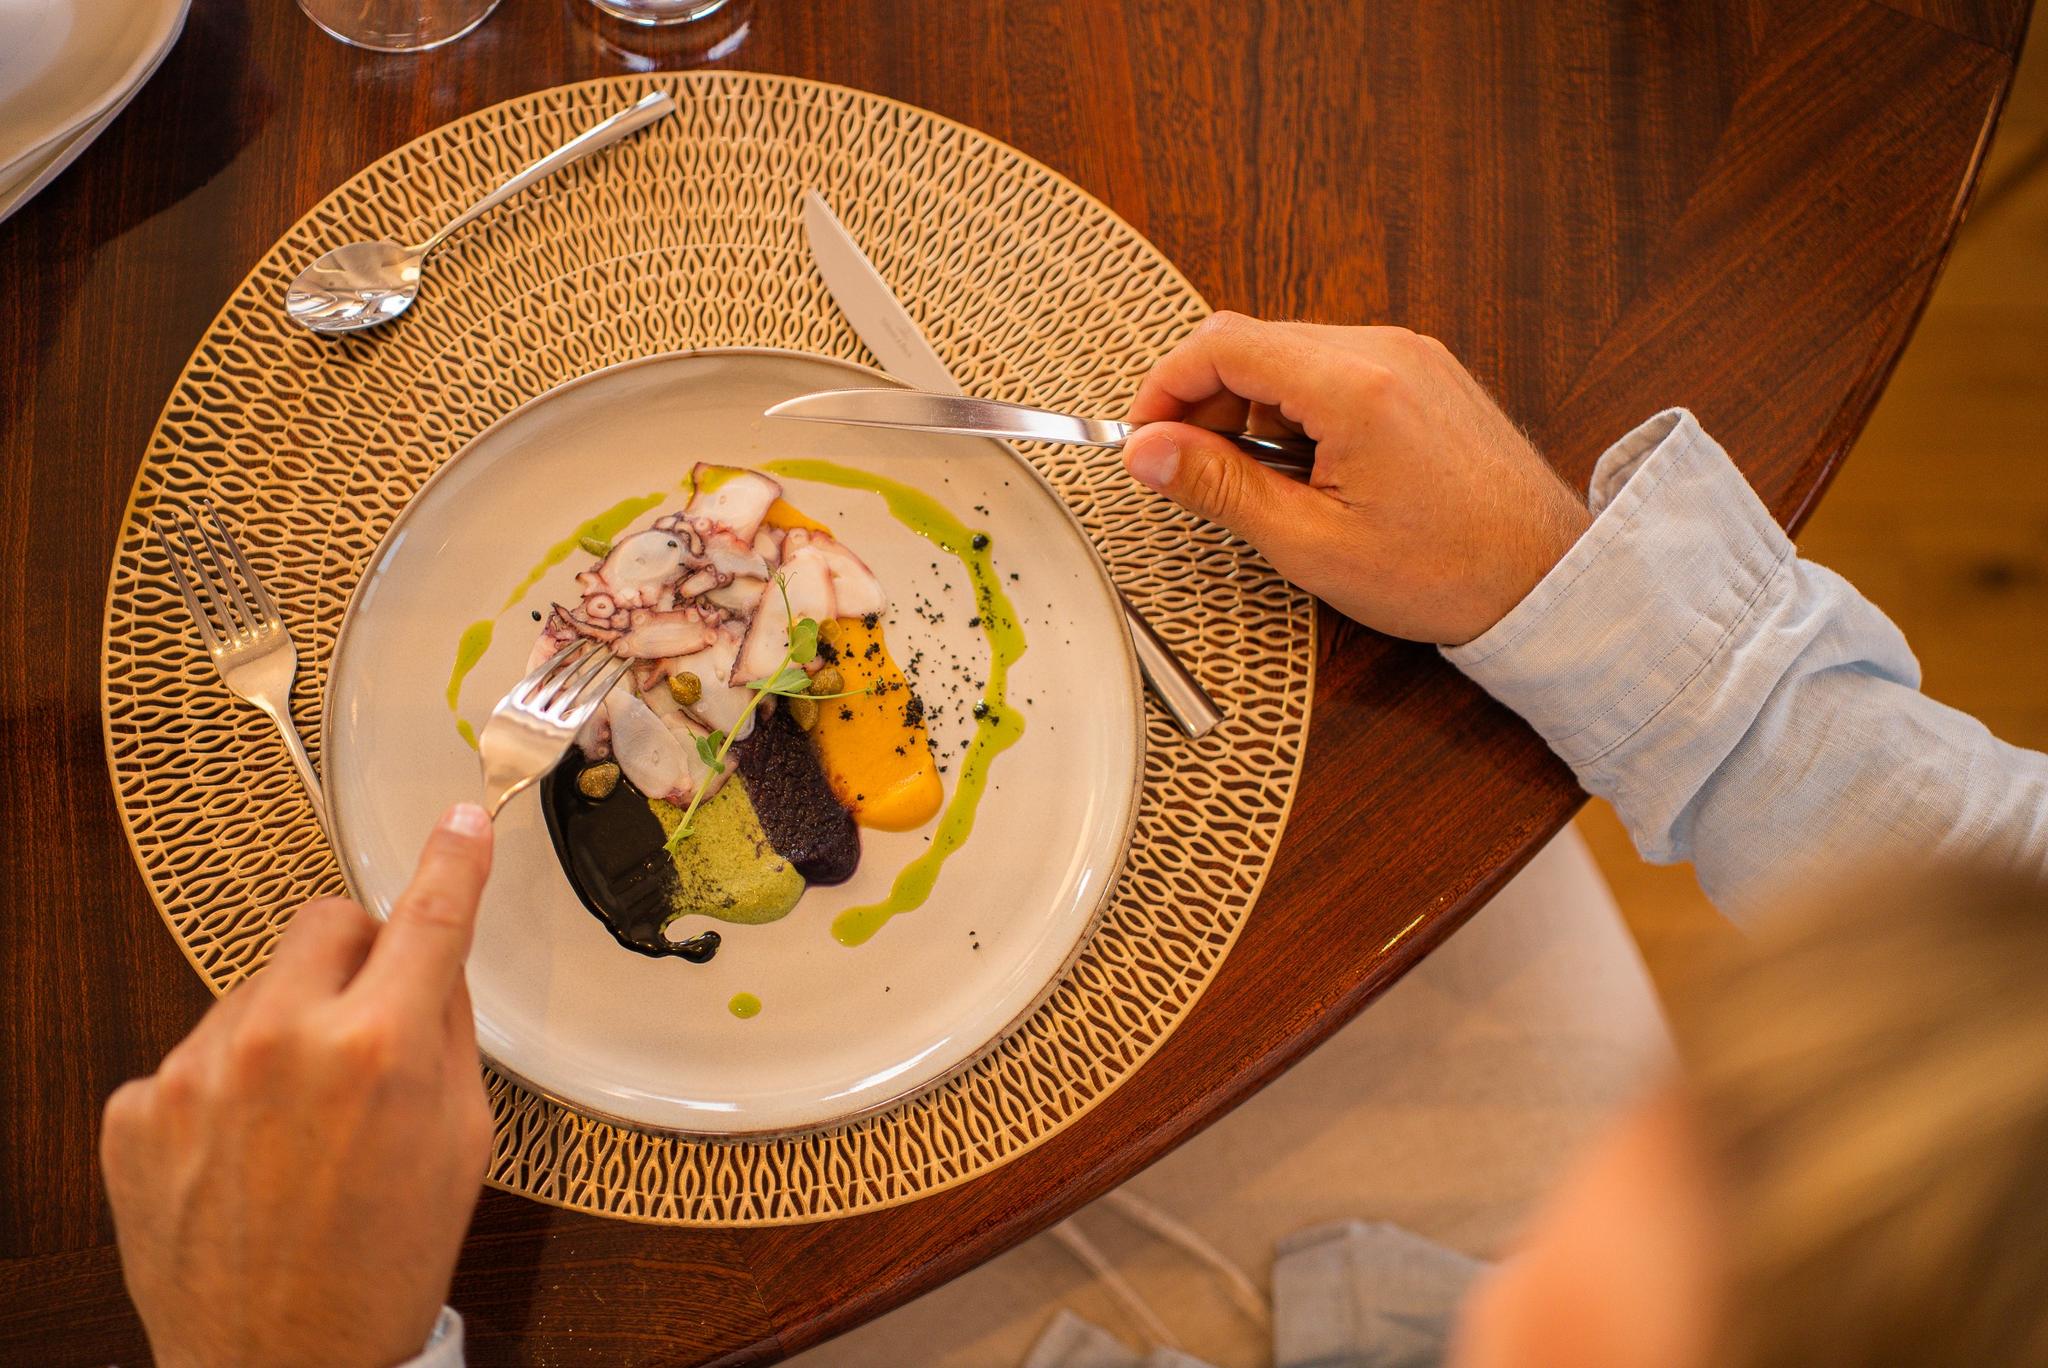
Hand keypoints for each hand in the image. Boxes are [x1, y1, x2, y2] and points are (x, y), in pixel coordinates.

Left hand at [102, 804, 496, 1367]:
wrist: (281, 1366)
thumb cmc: (383, 1264)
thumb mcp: (463, 1140)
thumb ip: (445, 1031)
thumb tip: (432, 953)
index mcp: (379, 1049)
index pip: (426, 915)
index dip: (452, 861)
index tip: (459, 824)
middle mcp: (279, 1042)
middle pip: (325, 923)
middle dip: (358, 957)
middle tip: (372, 1026)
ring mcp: (194, 1073)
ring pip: (257, 989)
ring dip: (287, 1026)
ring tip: (301, 1122)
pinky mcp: (136, 1108)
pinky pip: (196, 1054)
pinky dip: (226, 1085)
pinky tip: (246, 1150)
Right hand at [1123, 314, 1590, 644]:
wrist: (1547, 579)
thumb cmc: (1445, 572)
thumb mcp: (1310, 543)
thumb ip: (1219, 487)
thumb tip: (1147, 453)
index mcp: (1352, 384)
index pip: (1222, 345)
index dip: (1164, 389)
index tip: (1144, 442)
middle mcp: (1383, 349)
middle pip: (1252, 343)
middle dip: (1206, 405)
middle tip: (1196, 476)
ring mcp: (1409, 355)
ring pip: (1289, 357)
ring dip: (1253, 412)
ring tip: (1270, 488)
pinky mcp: (1423, 372)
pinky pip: (1333, 369)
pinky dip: (1299, 412)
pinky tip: (1313, 473)